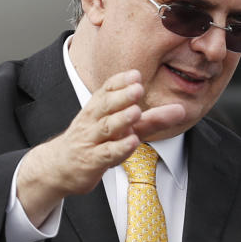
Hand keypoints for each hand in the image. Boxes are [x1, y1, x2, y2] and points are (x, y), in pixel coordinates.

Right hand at [16, 70, 186, 224]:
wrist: (60, 167)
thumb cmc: (94, 143)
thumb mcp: (122, 129)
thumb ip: (151, 120)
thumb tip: (180, 110)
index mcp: (97, 109)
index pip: (106, 90)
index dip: (120, 82)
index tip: (135, 74)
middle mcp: (93, 122)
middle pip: (106, 106)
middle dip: (122, 96)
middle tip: (138, 87)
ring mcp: (92, 141)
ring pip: (106, 128)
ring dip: (121, 119)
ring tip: (136, 111)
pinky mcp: (93, 161)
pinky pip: (106, 153)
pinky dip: (119, 148)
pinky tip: (132, 142)